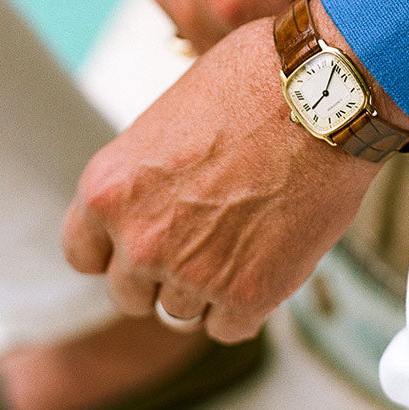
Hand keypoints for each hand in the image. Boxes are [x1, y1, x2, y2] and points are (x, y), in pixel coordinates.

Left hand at [61, 12, 388, 343]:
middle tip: (207, 235)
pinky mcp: (249, 295)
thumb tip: (156, 197)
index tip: (144, 238)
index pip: (83, 254)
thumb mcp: (171, 116)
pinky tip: (269, 258)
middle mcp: (140, 240)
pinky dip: (248, 303)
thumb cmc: (253, 81)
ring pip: (181, 314)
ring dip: (208, 287)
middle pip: (131, 293)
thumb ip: (148, 173)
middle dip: (164, 271)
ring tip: (245, 239)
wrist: (325, 92)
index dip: (116, 248)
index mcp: (108, 189)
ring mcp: (193, 273)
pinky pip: (230, 328)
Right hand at [92, 0, 366, 51]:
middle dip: (301, 52)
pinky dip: (236, 26)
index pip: (298, 55)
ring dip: (264, 43)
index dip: (335, 47)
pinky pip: (203, 32)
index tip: (361, 30)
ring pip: (228, 56)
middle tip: (340, 23)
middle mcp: (196, 9)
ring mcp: (171, 3)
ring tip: (303, 4)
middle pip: (260, 67)